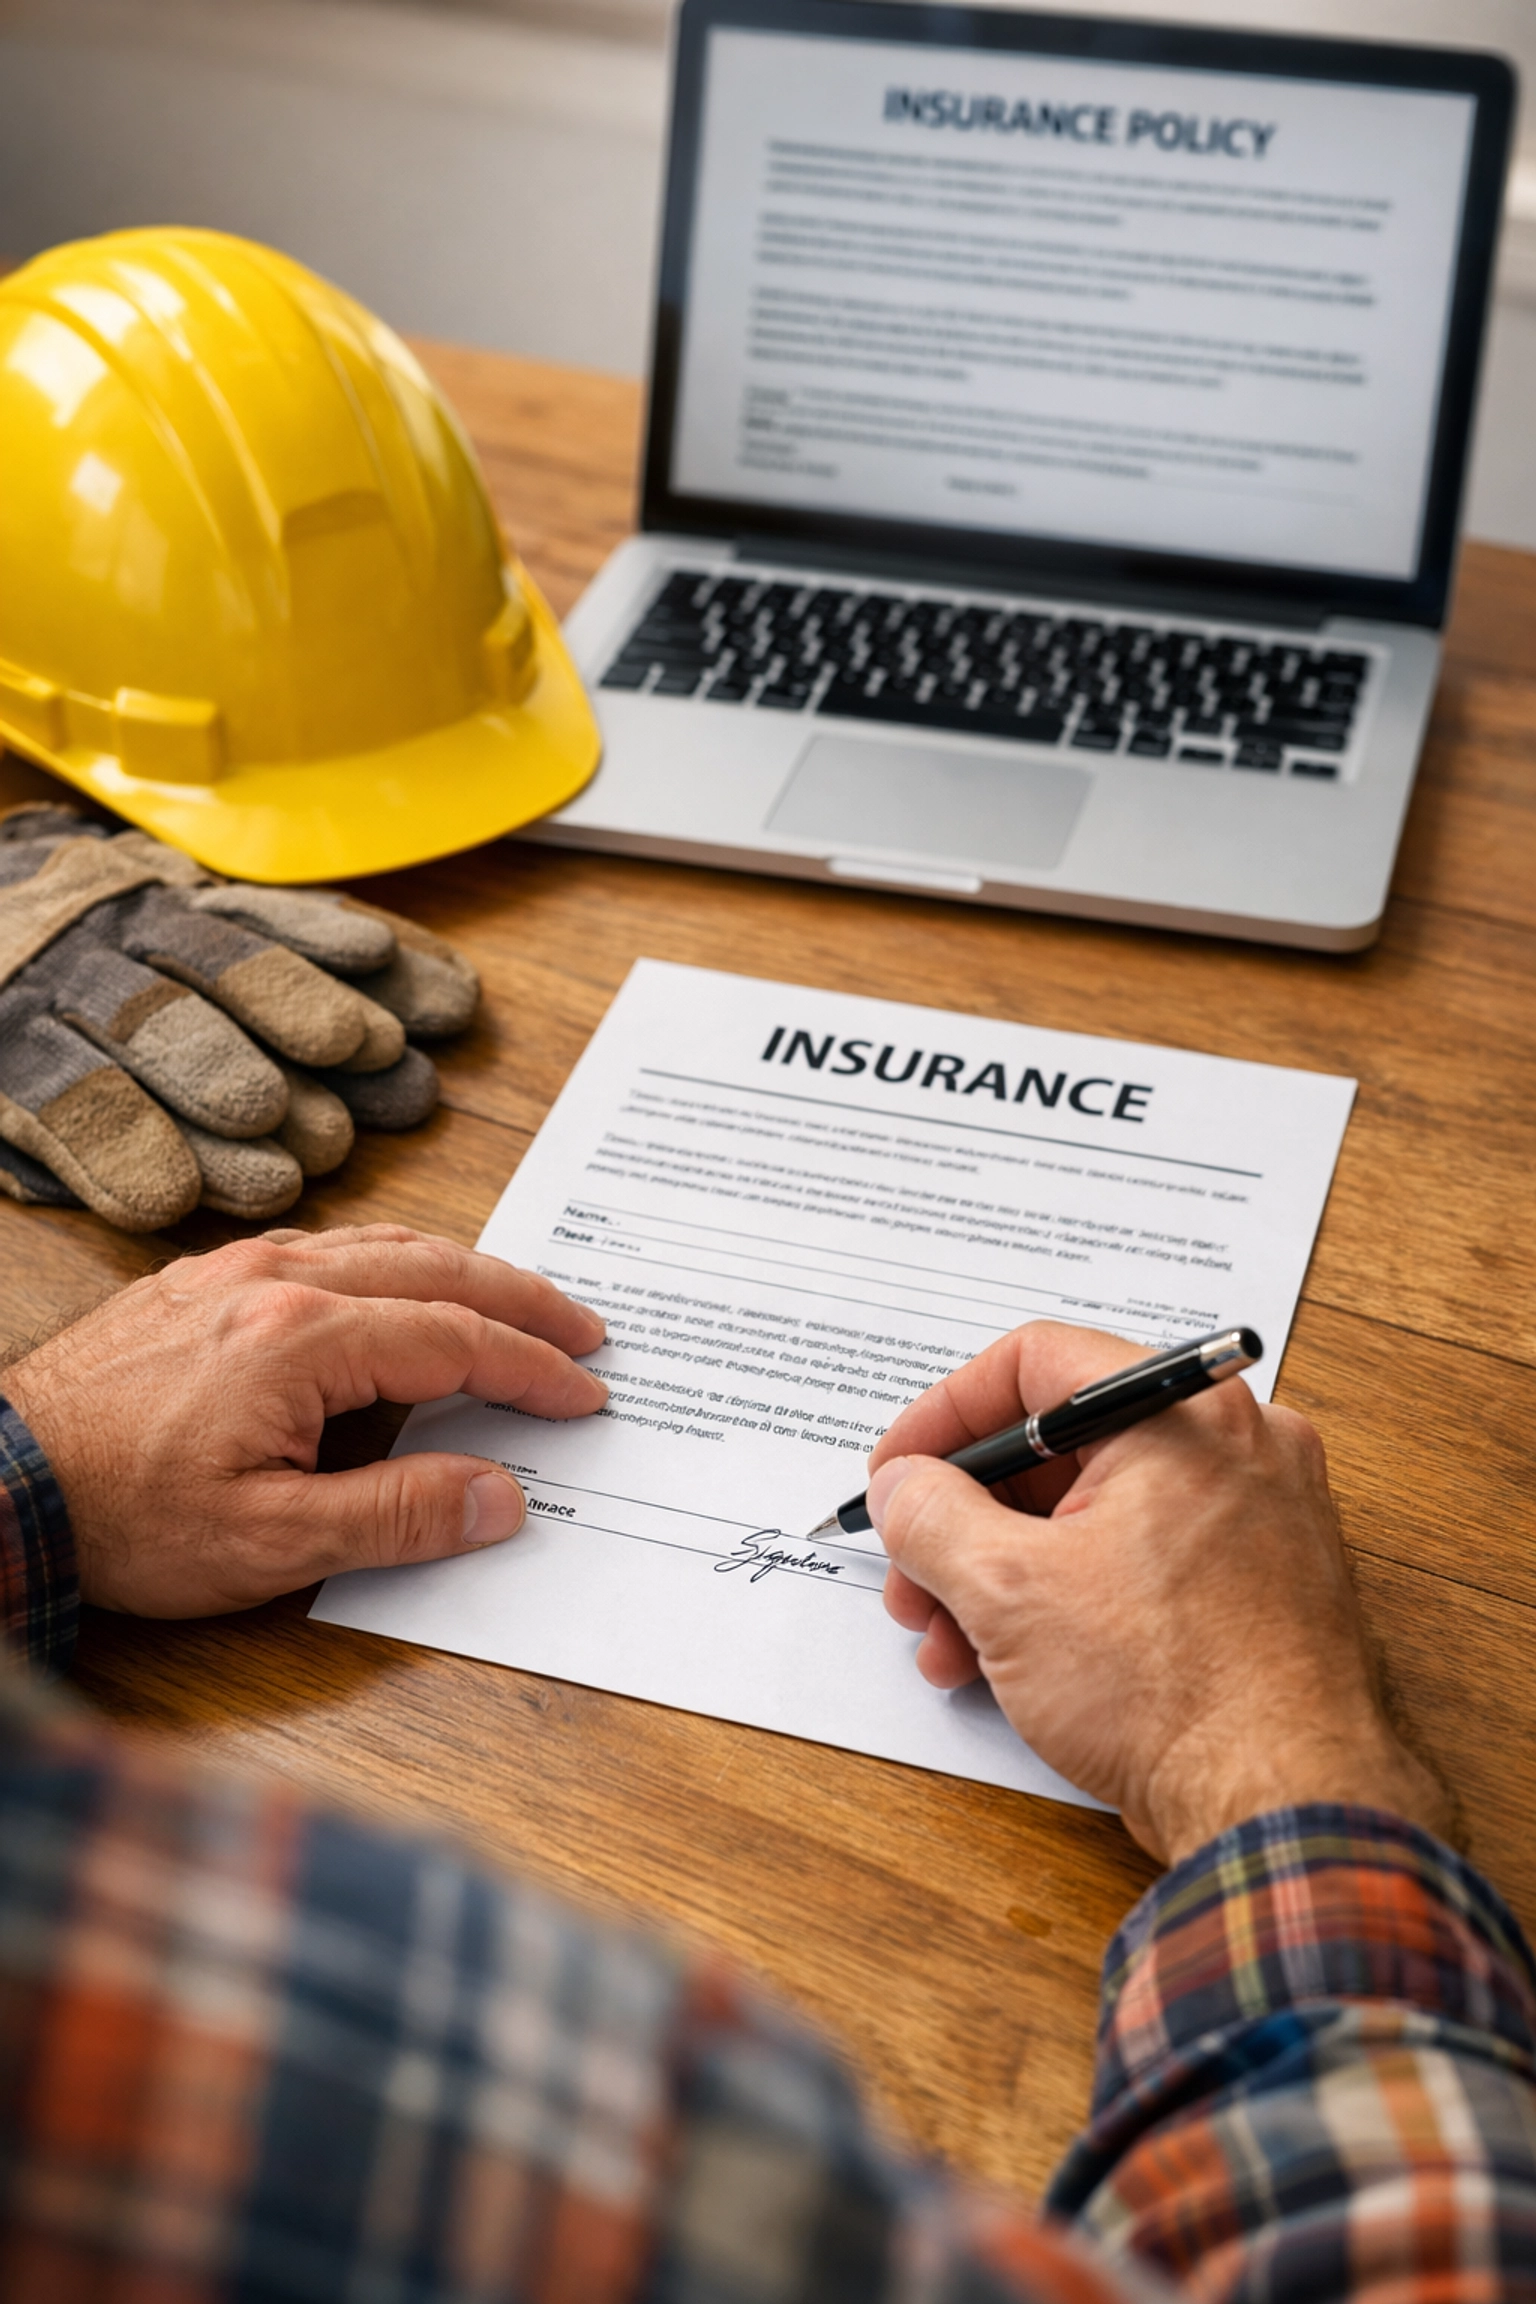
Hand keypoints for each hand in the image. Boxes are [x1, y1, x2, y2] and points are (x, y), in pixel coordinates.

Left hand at [3, 1224, 606, 1616]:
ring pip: (382, 1245)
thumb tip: (502, 1496)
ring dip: (461, 1272)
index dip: (533, 1369)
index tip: (585, 1394)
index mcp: (303, 1339)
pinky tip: (403, 1292)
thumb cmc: (123, 1518)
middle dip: (522, 1299)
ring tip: (514, 1304)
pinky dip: (395, 1264)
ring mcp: (233, 1270)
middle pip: (436, 1268)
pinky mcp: (200, 1281)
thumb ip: (399, 1515)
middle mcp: (275, 1281)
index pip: (457, 1340)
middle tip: (584, 1330)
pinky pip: (328, 1250)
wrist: (0, 1484)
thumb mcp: (273, 1543)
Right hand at [869, 1322, 1452, 1865]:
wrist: (1286, 1810)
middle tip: (912, 1575)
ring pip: (1094, 1514)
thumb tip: (903, 1488)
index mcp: (1185, 1415)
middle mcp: (1236, 1448)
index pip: (1037, 1364)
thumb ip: (932, 1516)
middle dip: (965, 1519)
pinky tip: (1008, 1664)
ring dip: (1002, 1571)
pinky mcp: (1258, 1587)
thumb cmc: (1175, 1693)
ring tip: (948, 1644)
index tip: (897, 1472)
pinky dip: (1068, 1597)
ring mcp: (1256, 1518)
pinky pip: (1139, 1562)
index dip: (945, 1416)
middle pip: (1062, 1448)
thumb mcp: (1008, 1591)